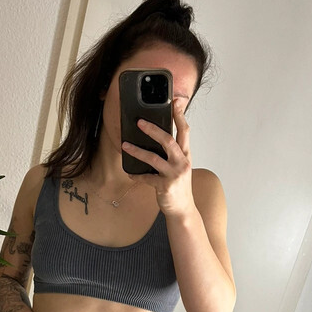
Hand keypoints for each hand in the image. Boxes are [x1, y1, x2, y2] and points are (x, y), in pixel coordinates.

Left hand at [121, 98, 193, 216]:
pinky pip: (147, 178)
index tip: (176, 101)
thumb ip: (173, 152)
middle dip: (153, 129)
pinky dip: (137, 175)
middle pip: (168, 140)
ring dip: (137, 151)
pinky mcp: (165, 186)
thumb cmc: (179, 185)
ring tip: (125, 145)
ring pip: (154, 158)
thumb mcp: (180, 165)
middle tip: (139, 122)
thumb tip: (157, 135)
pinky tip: (130, 173)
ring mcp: (174, 174)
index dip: (180, 115)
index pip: (184, 130)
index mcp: (186, 154)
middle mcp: (182, 162)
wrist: (183, 209)